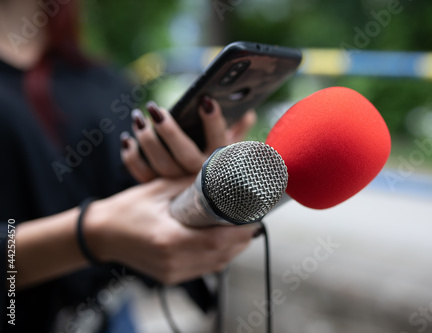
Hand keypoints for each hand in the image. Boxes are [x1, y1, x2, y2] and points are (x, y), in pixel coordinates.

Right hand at [85, 178, 258, 284]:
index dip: (241, 231)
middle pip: (221, 255)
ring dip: (233, 249)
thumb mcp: (159, 189)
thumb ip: (192, 183)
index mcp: (168, 239)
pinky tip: (224, 242)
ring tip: (243, 229)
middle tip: (253, 219)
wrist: (101, 234)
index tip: (255, 216)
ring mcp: (171, 272)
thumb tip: (222, 172)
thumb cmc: (127, 209)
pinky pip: (204, 269)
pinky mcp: (170, 277)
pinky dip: (219, 256)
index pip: (217, 241)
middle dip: (242, 239)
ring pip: (216, 265)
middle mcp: (172, 261)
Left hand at [120, 97, 255, 182]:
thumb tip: (248, 114)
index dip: (213, 122)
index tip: (206, 100)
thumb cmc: (215, 168)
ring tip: (138, 118)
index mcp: (219, 163)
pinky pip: (143, 174)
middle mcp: (200, 177)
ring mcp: (178, 186)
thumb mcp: (228, 151)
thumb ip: (237, 132)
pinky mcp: (159, 190)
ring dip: (147, 141)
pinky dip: (131, 158)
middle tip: (156, 110)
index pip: (219, 142)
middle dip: (169, 131)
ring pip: (161, 165)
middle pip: (184, 154)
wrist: (201, 209)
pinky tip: (127, 140)